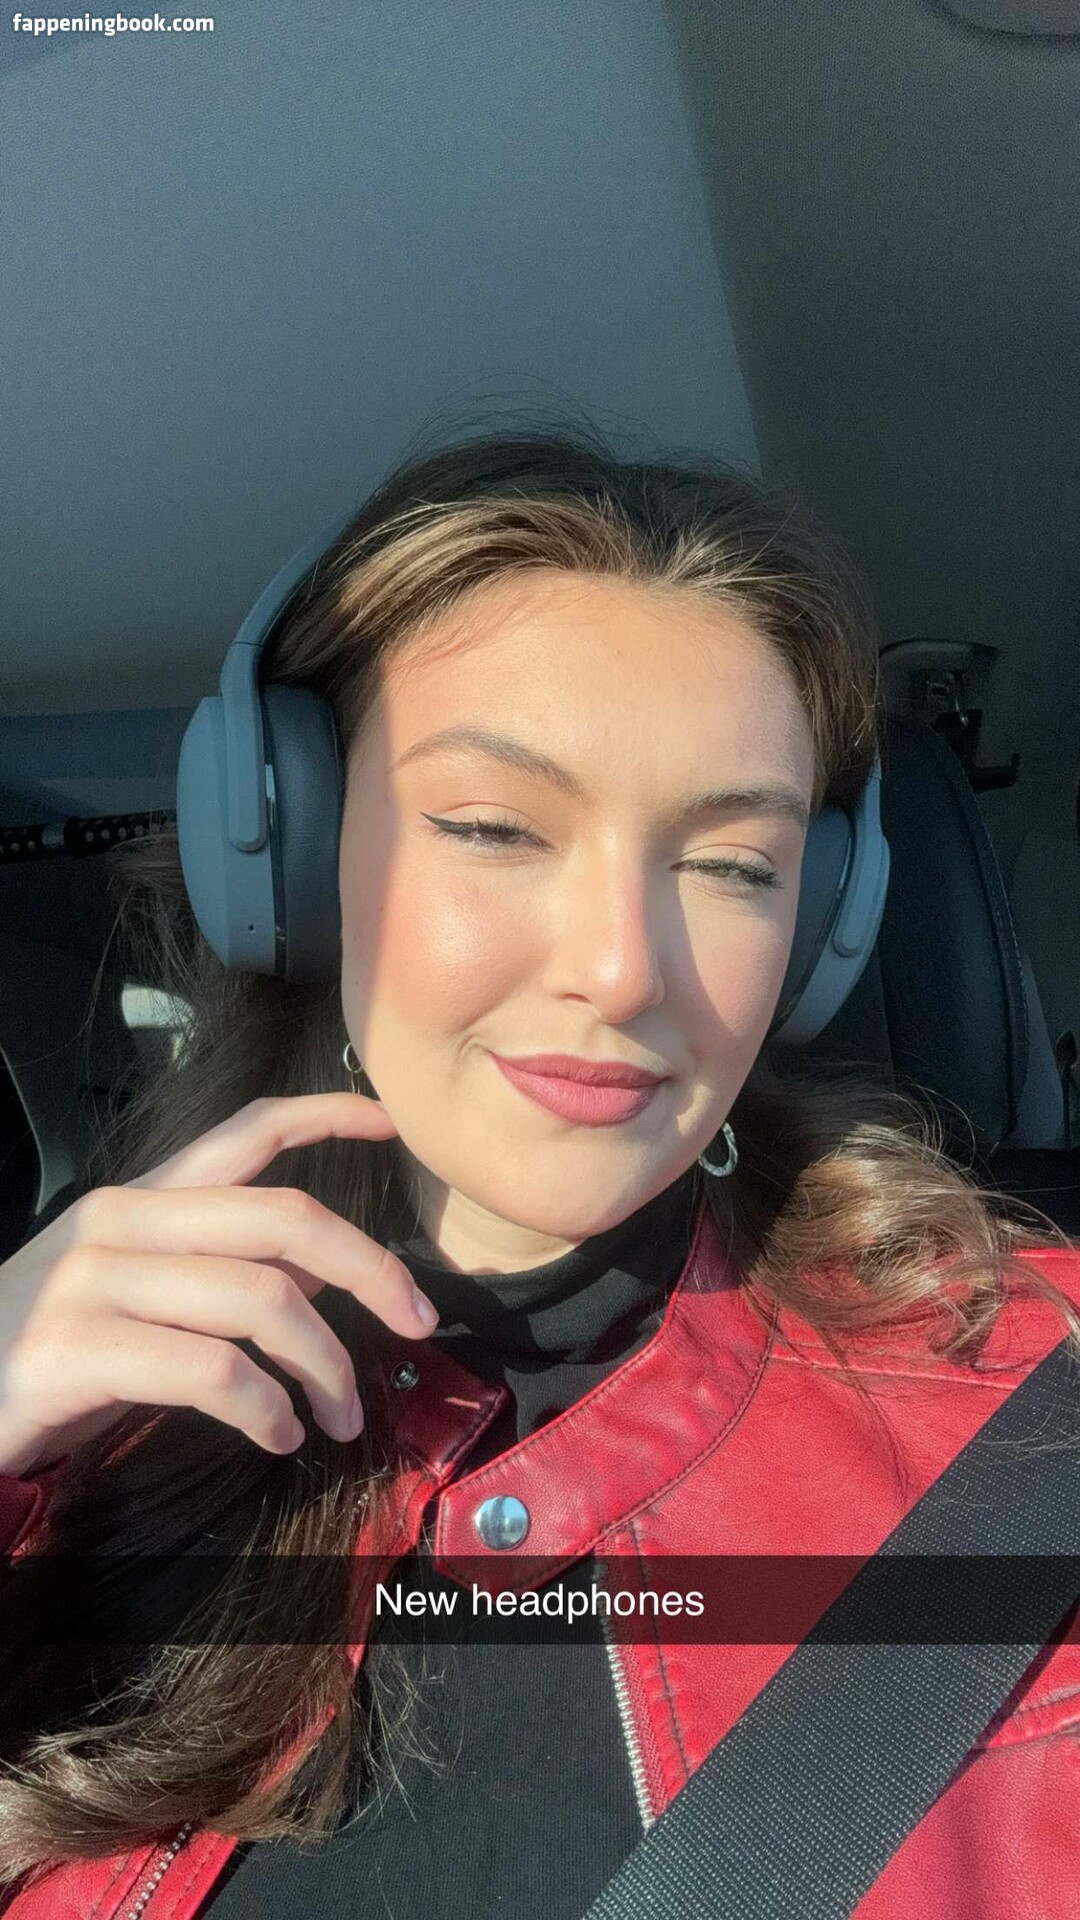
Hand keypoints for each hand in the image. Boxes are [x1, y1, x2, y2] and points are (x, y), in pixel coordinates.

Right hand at [0, 1094, 435, 1475]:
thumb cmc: (47, 1361)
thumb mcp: (132, 1298)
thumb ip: (213, 1274)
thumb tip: (319, 1284)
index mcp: (138, 1201)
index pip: (245, 1133)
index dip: (325, 1115)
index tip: (391, 1121)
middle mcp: (118, 1222)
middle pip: (284, 1220)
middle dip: (371, 1269)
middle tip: (419, 1322)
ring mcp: (92, 1282)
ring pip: (261, 1300)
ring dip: (325, 1366)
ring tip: (340, 1415)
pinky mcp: (73, 1351)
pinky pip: (213, 1372)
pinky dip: (265, 1410)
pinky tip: (276, 1437)